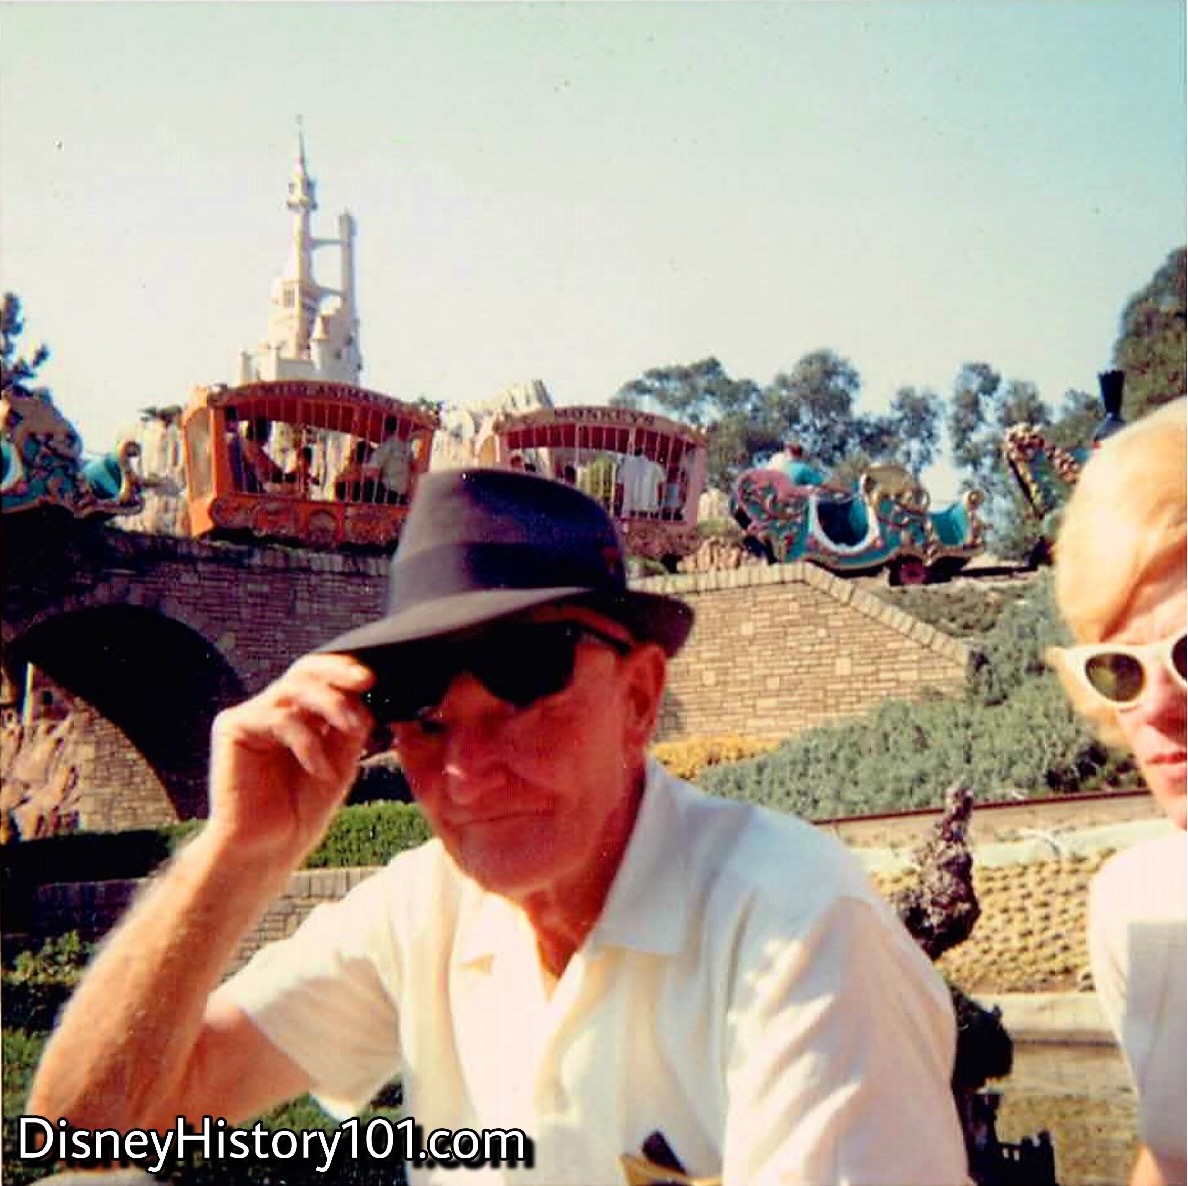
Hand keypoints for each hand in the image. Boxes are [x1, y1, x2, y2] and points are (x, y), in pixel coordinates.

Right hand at [206, 654, 375, 868]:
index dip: (346, 670)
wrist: (269, 848)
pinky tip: (320, 770)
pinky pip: (278, 718)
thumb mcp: (341, 761)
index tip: (375, 679)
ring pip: (295, 688)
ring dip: (332, 706)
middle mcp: (272, 708)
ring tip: (354, 730)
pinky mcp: (232, 727)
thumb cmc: (302, 809)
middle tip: (367, 681)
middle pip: (305, 670)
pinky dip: (307, 742)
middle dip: (339, 672)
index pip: (321, 676)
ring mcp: (251, 715)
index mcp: (297, 713)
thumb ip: (351, 727)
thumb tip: (369, 694)